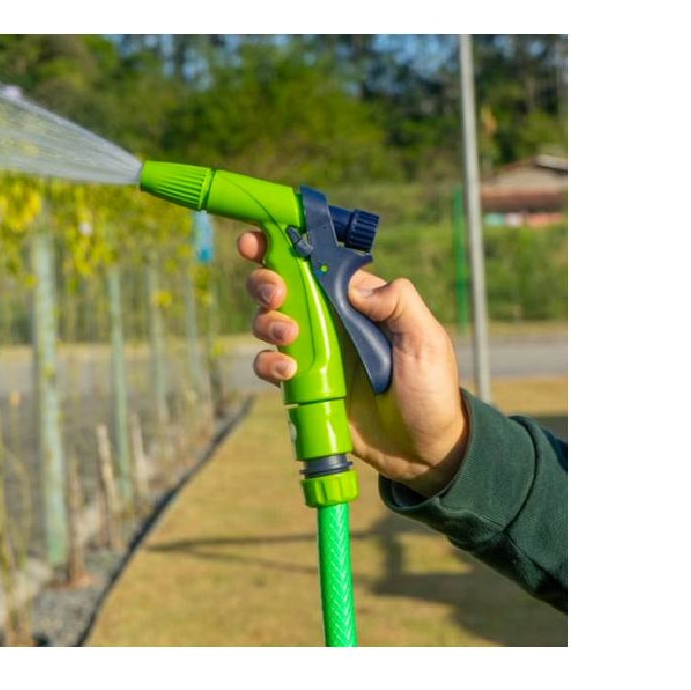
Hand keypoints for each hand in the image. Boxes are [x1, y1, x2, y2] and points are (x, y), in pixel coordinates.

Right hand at [238, 230, 468, 496]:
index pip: (317, 262)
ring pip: (269, 323)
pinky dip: (268, 365)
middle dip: (266, 281)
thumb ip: (399, 302)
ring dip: (267, 322)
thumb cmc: (431, 389)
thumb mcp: (426, 340)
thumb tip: (354, 285)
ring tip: (288, 336)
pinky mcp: (304, 385)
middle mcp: (330, 321)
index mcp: (359, 300)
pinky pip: (270, 367)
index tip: (259, 239)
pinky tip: (288, 373)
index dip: (284, 245)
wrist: (424, 450)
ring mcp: (315, 353)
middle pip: (281, 286)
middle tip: (275, 293)